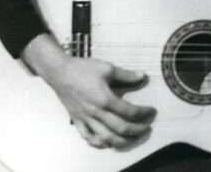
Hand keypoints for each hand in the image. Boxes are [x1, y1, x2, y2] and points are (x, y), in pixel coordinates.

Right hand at [22, 34, 155, 148]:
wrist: (59, 72)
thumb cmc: (83, 69)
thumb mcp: (107, 68)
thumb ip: (126, 75)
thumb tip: (143, 76)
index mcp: (105, 99)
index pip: (129, 111)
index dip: (143, 113)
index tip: (152, 111)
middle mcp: (96, 112)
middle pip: (120, 128)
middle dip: (137, 131)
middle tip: (147, 128)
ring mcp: (85, 119)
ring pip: (105, 137)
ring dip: (121, 141)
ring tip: (132, 139)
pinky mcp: (76, 121)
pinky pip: (87, 137)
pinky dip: (98, 143)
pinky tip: (107, 142)